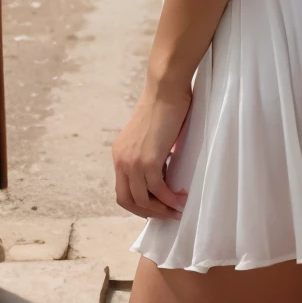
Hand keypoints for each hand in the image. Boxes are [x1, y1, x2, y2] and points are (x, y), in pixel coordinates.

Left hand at [112, 83, 191, 219]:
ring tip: (178, 208)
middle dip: (149, 212)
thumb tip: (165, 173)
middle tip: (168, 213)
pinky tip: (181, 197)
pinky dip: (170, 199)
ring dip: (162, 209)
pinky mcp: (148, 160)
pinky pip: (158, 190)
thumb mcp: (150, 136)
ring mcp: (132, 161)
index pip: (122, 191)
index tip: (157, 206)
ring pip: (142, 200)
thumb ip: (151, 155)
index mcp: (119, 153)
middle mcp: (121, 159)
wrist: (166, 89)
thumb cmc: (164, 106)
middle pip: (127, 200)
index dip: (139, 204)